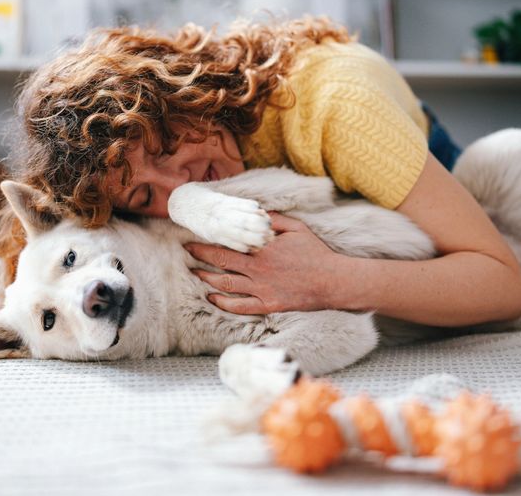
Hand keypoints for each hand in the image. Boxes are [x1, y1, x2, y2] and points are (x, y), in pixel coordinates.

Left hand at [185, 213, 341, 314]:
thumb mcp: (297, 228)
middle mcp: (258, 268)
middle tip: (187, 252)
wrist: (333, 281)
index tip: (196, 235)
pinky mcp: (268, 304)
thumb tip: (255, 213)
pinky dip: (223, 303)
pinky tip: (212, 298)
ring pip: (226, 284)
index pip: (229, 242)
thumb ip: (274, 220)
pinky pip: (240, 306)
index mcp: (263, 248)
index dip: (210, 239)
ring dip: (207, 278)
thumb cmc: (316, 253)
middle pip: (221, 261)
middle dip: (201, 255)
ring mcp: (262, 288)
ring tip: (194, 273)